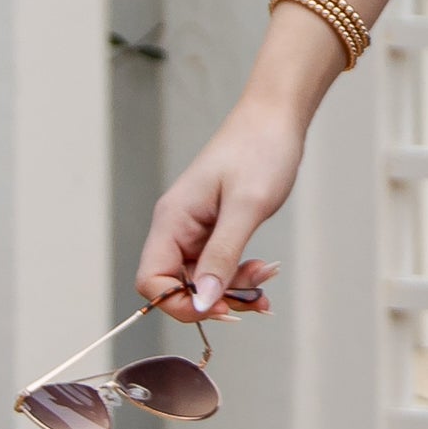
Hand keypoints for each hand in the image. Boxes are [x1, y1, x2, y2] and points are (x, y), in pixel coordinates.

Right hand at [139, 99, 306, 323]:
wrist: (275, 119)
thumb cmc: (259, 150)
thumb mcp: (246, 207)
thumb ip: (223, 255)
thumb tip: (204, 302)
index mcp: (172, 220)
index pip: (152, 280)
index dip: (180, 302)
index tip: (218, 308)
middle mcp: (177, 228)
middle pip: (178, 286)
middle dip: (215, 299)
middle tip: (254, 297)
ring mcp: (196, 230)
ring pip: (202, 280)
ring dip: (233, 289)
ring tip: (266, 279)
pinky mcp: (215, 230)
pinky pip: (219, 266)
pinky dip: (240, 276)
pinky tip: (263, 273)